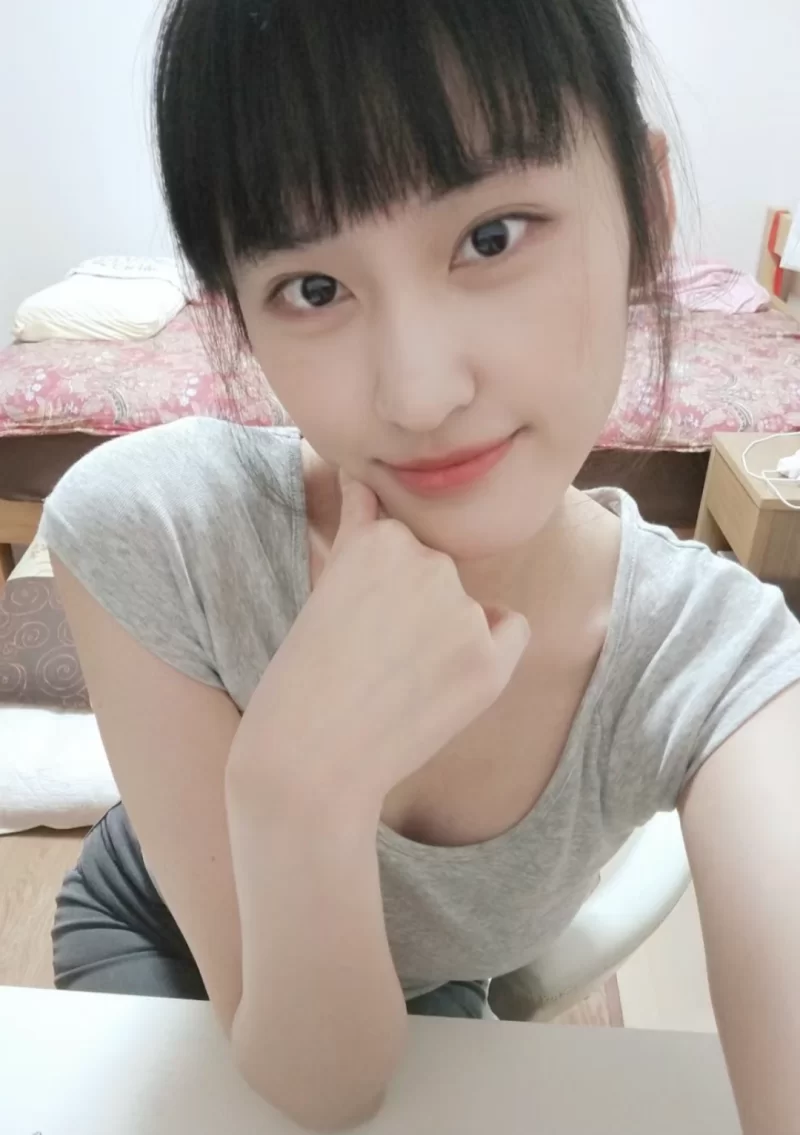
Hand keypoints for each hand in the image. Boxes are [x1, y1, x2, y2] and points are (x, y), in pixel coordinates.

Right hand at [253, 471, 530, 802]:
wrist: (310, 758)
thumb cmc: (305, 675)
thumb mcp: (326, 583)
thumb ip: (360, 527)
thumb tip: (363, 473)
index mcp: (382, 538)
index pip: (404, 543)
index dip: (381, 590)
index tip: (358, 626)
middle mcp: (428, 563)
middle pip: (438, 573)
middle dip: (417, 607)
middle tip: (373, 657)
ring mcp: (463, 611)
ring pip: (470, 606)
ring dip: (448, 633)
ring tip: (398, 680)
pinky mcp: (489, 660)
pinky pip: (513, 631)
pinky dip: (492, 649)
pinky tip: (447, 679)